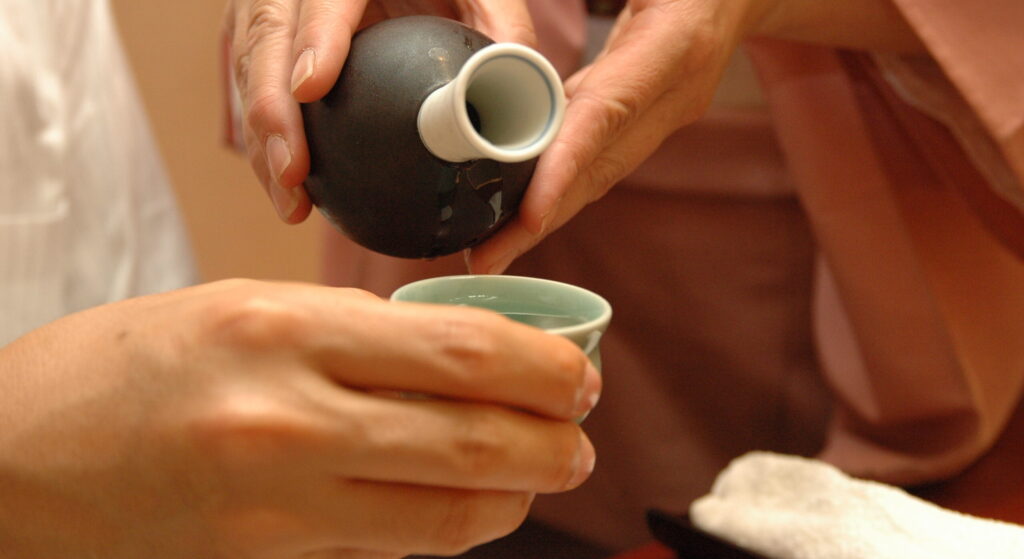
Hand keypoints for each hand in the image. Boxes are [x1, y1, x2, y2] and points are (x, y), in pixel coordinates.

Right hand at [0, 279, 598, 557]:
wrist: (19, 460)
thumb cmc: (129, 366)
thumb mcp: (241, 308)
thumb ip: (353, 332)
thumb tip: (462, 353)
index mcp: (282, 327)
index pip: (458, 351)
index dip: (541, 366)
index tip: (576, 369)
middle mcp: (286, 418)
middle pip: (470, 438)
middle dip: (553, 438)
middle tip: (582, 428)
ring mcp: (277, 502)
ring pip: (445, 512)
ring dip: (515, 494)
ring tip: (546, 468)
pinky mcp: (270, 556)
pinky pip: (393, 547)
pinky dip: (453, 526)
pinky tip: (473, 504)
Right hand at [224, 0, 535, 222]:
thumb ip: (503, 29)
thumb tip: (521, 90)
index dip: (314, 39)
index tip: (312, 90)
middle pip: (267, 36)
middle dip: (271, 110)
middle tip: (293, 174)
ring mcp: (275, 7)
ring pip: (249, 66)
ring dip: (261, 139)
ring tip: (291, 201)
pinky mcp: (266, 36)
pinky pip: (251, 83)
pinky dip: (264, 138)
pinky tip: (290, 187)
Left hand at [466, 0, 923, 273]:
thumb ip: (628, 5)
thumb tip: (535, 51)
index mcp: (675, 45)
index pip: (607, 117)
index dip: (565, 170)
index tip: (528, 219)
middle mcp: (675, 91)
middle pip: (599, 168)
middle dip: (541, 220)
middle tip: (484, 260)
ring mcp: (669, 110)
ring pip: (599, 173)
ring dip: (546, 216)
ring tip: (492, 251)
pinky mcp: (653, 115)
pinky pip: (600, 156)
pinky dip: (560, 186)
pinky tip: (522, 210)